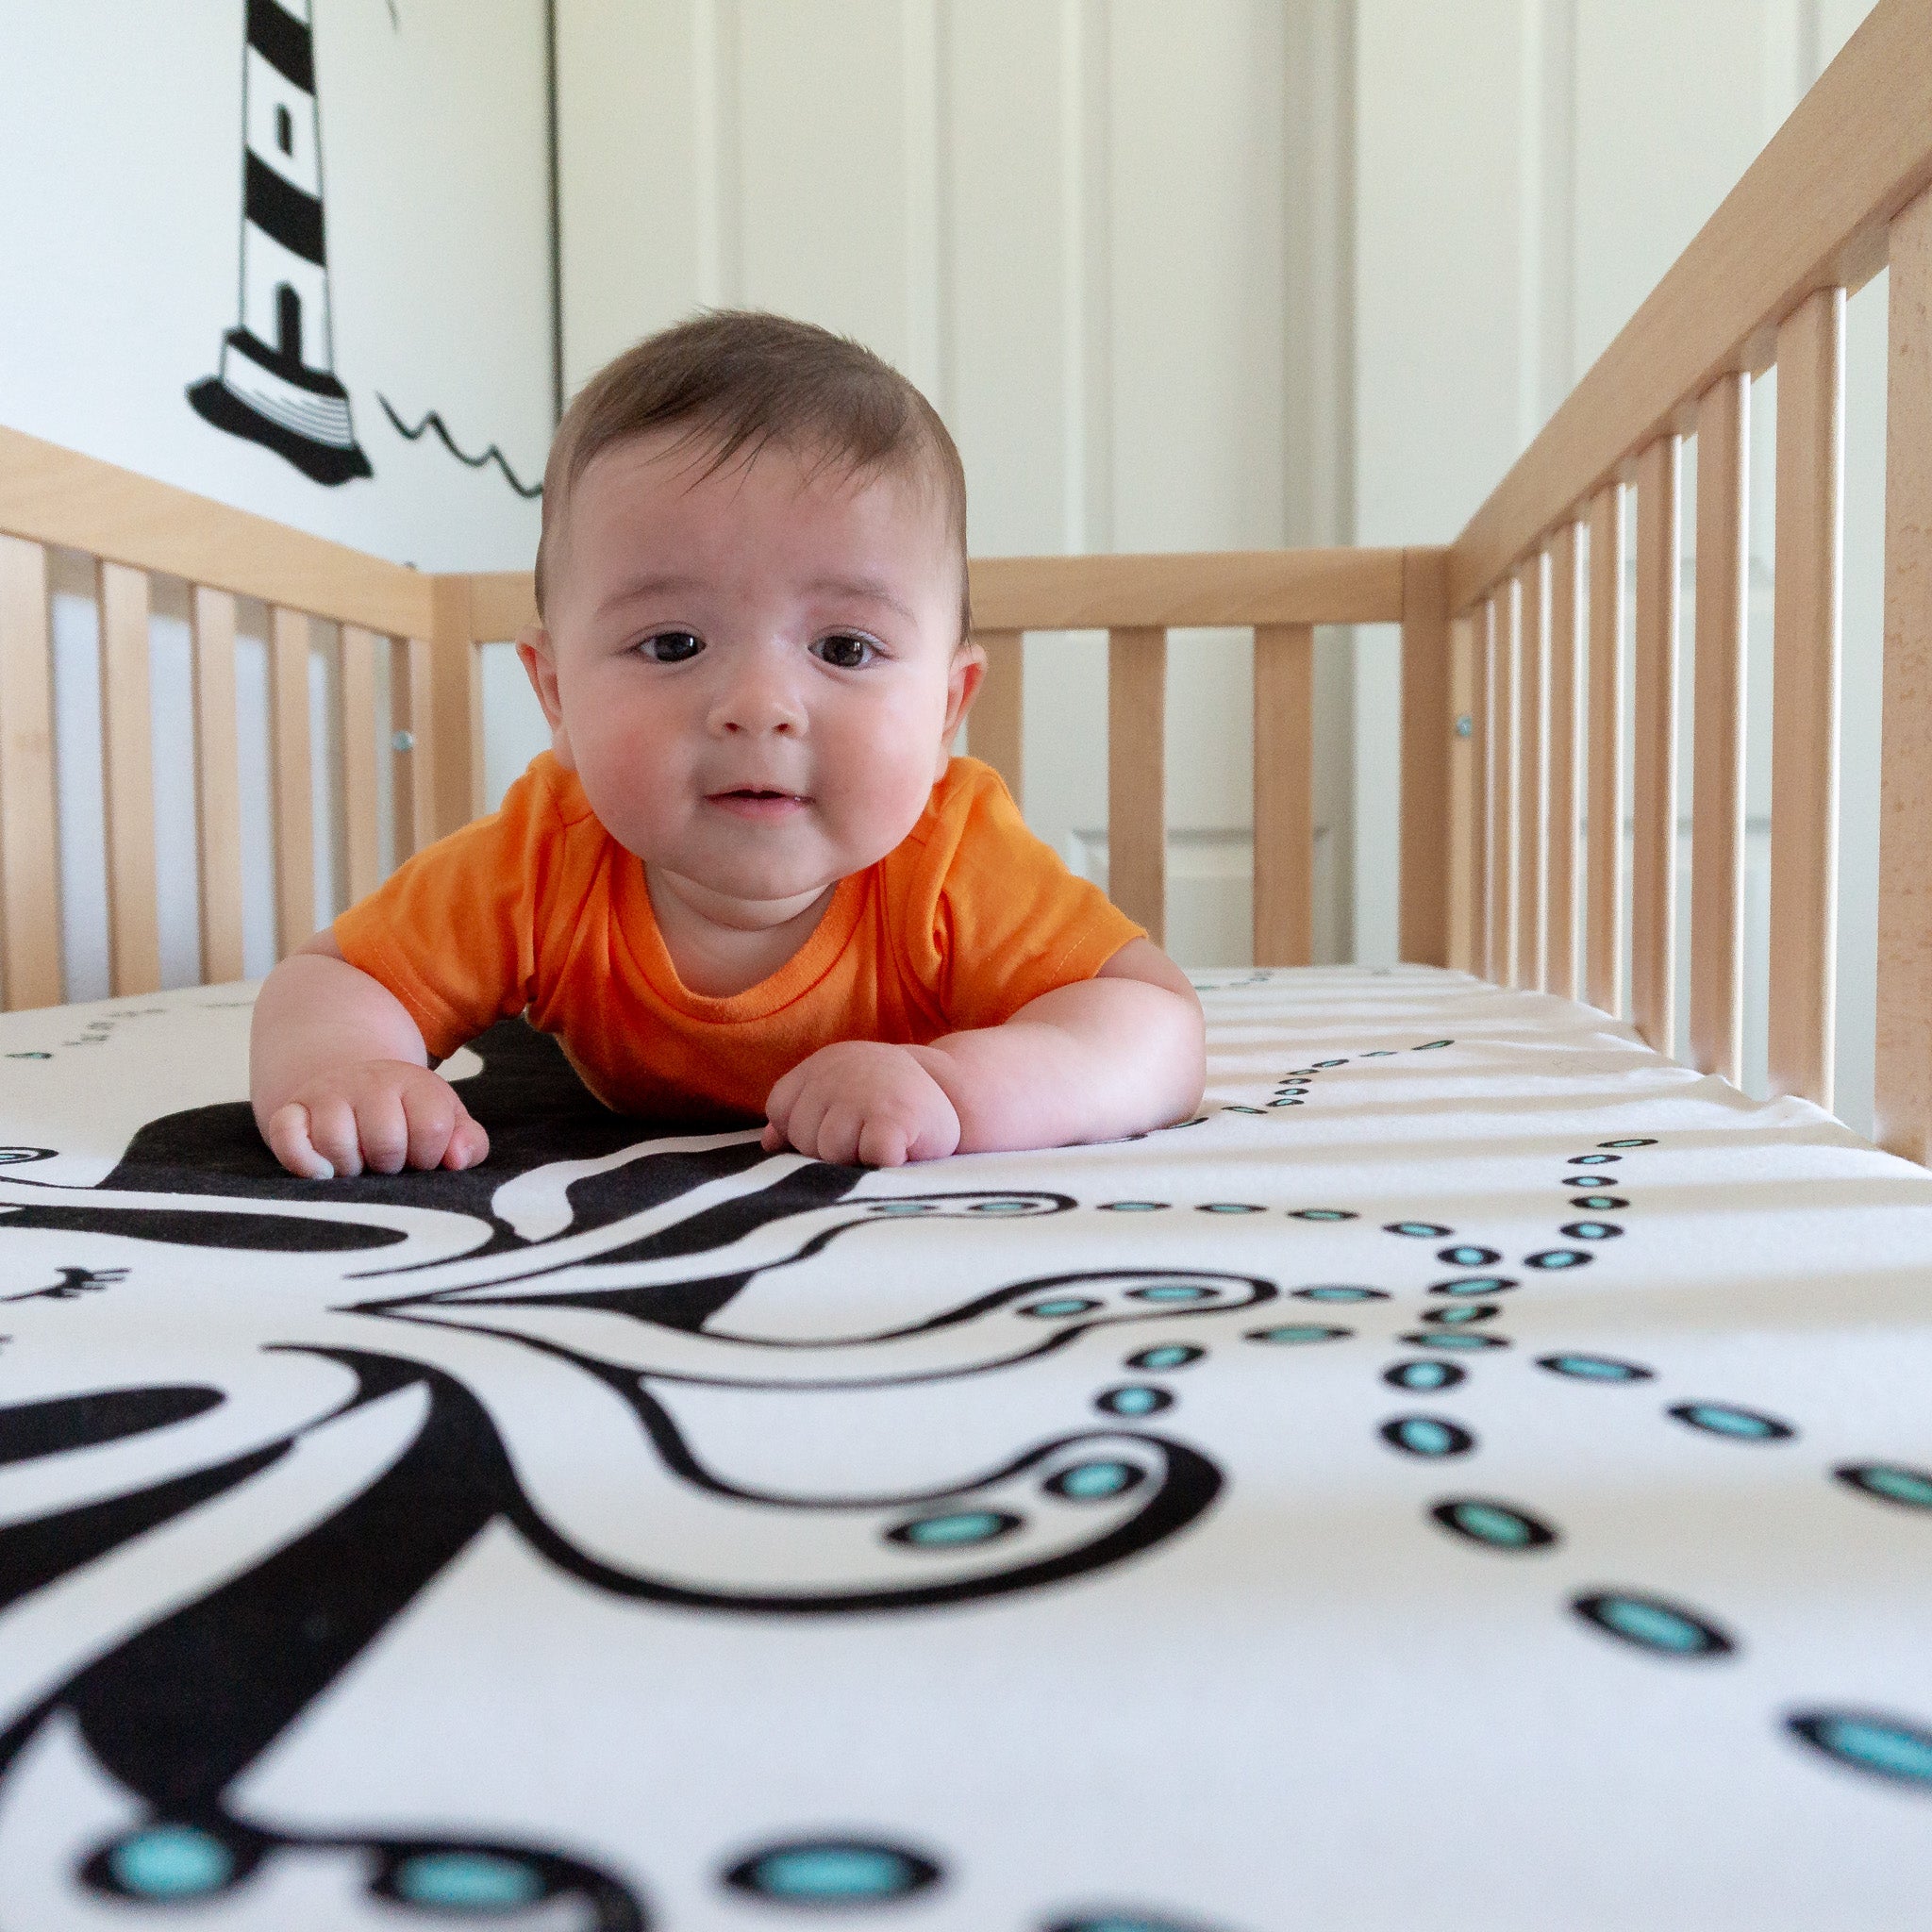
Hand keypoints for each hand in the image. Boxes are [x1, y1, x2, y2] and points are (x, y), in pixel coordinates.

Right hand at [264, 1059, 488, 1179]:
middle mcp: (369, 1083)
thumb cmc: (408, 1115)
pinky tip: (323, 1172)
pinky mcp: (291, 1110)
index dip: (429, 1156)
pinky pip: (287, 1137)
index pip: (432, 1128)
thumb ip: (468, 1142)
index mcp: (415, 1085)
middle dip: (390, 1166)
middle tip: (387, 1164)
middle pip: (385, 1143)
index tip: (421, 1158)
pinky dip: (302, 1161)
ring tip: (359, 1165)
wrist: (355, 1081)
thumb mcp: (448, 1121)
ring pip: (337, 1143)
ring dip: (350, 1170)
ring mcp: (327, 1094)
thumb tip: (456, 1160)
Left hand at [760, 1042, 960, 1165]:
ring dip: (857, 1161)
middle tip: (869, 1138)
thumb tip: (770, 1141)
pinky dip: (882, 1164)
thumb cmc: (895, 1107)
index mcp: (824, 1064)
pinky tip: (899, 1154)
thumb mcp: (844, 1100)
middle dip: (831, 1151)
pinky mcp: (893, 1122)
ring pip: (830, 1153)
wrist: (961, 1092)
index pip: (782, 1110)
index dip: (809, 1132)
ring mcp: (865, 1095)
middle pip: (803, 1136)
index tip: (845, 1129)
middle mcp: (839, 1072)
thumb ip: (804, 1116)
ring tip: (885, 1145)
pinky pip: (867, 1157)